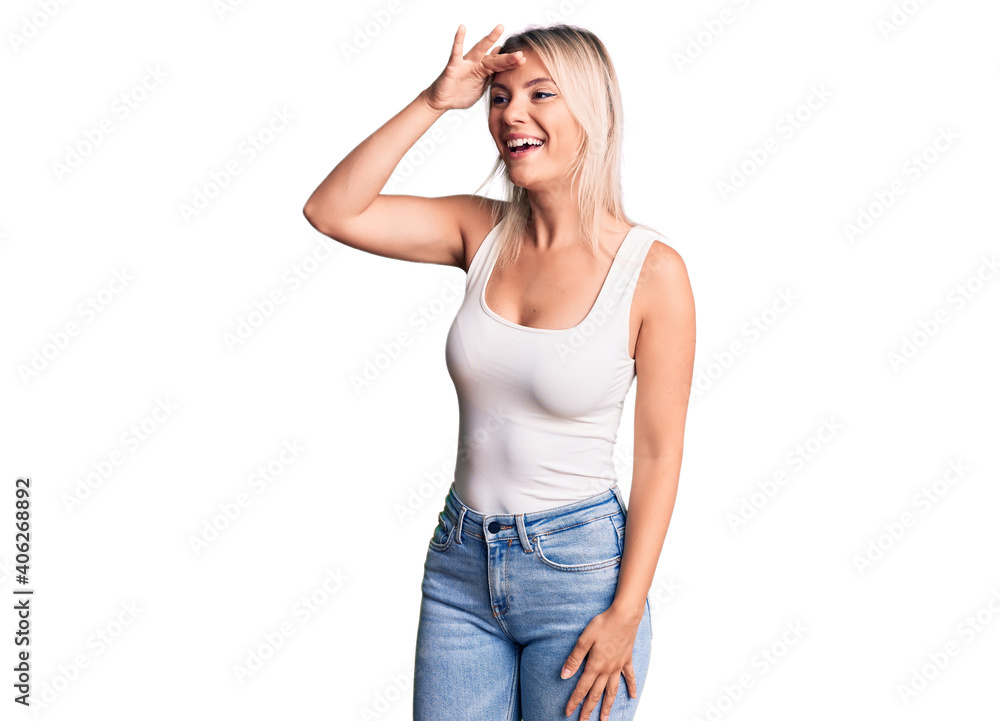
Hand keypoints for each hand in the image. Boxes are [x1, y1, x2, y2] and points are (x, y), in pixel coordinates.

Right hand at [423, 23, 523, 111]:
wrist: (443, 101)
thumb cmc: (461, 94)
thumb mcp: (481, 89)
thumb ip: (491, 79)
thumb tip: (503, 71)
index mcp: (484, 72)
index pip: (500, 66)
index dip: (511, 64)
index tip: (524, 60)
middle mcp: (476, 65)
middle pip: (494, 58)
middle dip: (507, 57)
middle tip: (520, 54)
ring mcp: (466, 64)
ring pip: (480, 50)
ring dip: (490, 39)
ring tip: (500, 28)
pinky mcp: (454, 66)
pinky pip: (456, 52)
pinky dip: (458, 40)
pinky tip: (462, 28)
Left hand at [561, 605, 640, 719]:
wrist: (624, 616)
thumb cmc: (603, 625)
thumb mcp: (584, 640)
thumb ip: (574, 659)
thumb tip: (564, 675)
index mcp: (595, 665)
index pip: (582, 688)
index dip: (574, 701)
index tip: (568, 712)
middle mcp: (607, 669)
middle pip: (596, 693)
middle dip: (589, 709)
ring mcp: (618, 666)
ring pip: (612, 691)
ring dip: (608, 705)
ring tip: (604, 718)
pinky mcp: (627, 660)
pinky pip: (629, 677)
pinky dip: (631, 687)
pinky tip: (632, 696)